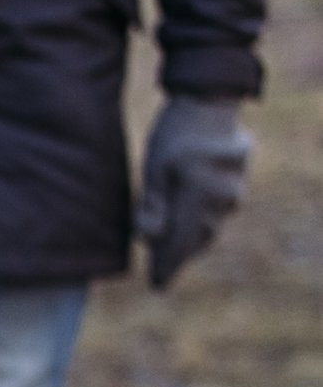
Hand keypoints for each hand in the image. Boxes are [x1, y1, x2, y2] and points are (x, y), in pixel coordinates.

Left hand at [137, 96, 251, 288]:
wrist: (212, 100)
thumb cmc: (176, 132)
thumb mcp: (154, 166)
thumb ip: (152, 203)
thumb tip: (149, 238)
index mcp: (200, 196)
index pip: (181, 242)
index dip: (167, 265)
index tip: (156, 286)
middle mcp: (222, 199)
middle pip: (196, 239)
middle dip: (177, 256)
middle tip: (159, 274)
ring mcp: (234, 191)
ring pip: (209, 226)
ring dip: (190, 241)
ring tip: (171, 255)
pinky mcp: (237, 181)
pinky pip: (217, 211)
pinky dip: (201, 222)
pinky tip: (189, 227)